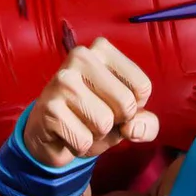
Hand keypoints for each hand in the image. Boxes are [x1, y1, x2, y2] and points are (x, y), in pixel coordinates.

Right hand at [23, 38, 159, 166]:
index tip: (114, 103)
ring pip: (104, 123)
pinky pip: (83, 140)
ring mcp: (62, 81)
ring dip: (97, 134)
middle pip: (126, 103)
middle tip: (96, 115)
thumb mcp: (128, 118)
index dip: (134, 107)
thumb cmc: (95, 117)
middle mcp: (81, 57)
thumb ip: (147, 124)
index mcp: (102, 50)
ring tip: (82, 123)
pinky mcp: (49, 107)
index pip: (142, 87)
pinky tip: (68, 133)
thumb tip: (132, 128)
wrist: (53, 135)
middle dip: (116, 121)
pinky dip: (80, 146)